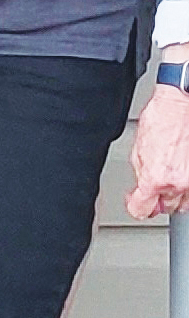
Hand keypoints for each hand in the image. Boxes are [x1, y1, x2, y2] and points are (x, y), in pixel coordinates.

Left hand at [127, 85, 188, 218]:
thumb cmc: (160, 121)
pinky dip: (186, 188)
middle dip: (157, 199)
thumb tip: (141, 188)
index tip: (134, 202)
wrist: (180, 108)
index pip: (141, 209)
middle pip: (165, 208)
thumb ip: (140, 174)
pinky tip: (179, 174)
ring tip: (168, 178)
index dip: (135, 206)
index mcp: (155, 178)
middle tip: (153, 186)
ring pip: (182, 204)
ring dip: (173, 195)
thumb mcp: (137, 149)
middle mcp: (176, 183)